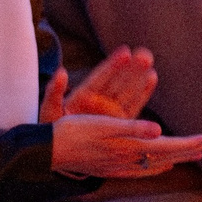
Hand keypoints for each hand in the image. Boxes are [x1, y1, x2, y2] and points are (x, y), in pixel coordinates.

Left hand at [41, 47, 156, 122]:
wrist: (61, 149)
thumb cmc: (52, 129)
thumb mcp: (50, 110)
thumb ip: (54, 92)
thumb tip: (60, 71)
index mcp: (83, 96)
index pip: (100, 78)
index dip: (112, 65)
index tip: (124, 52)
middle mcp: (99, 100)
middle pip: (117, 81)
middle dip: (131, 68)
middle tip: (144, 54)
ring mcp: (110, 110)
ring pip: (127, 90)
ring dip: (139, 76)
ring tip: (148, 60)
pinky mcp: (119, 122)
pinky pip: (133, 106)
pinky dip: (142, 92)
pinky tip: (152, 77)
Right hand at [50, 114, 201, 177]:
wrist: (48, 151)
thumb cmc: (72, 133)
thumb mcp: (101, 125)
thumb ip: (131, 128)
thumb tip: (159, 131)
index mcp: (127, 148)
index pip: (165, 147)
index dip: (186, 143)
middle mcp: (126, 160)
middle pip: (163, 156)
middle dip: (186, 150)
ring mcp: (118, 166)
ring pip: (154, 163)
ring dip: (174, 158)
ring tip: (191, 154)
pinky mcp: (110, 167)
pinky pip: (141, 169)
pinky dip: (155, 166)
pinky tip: (159, 167)